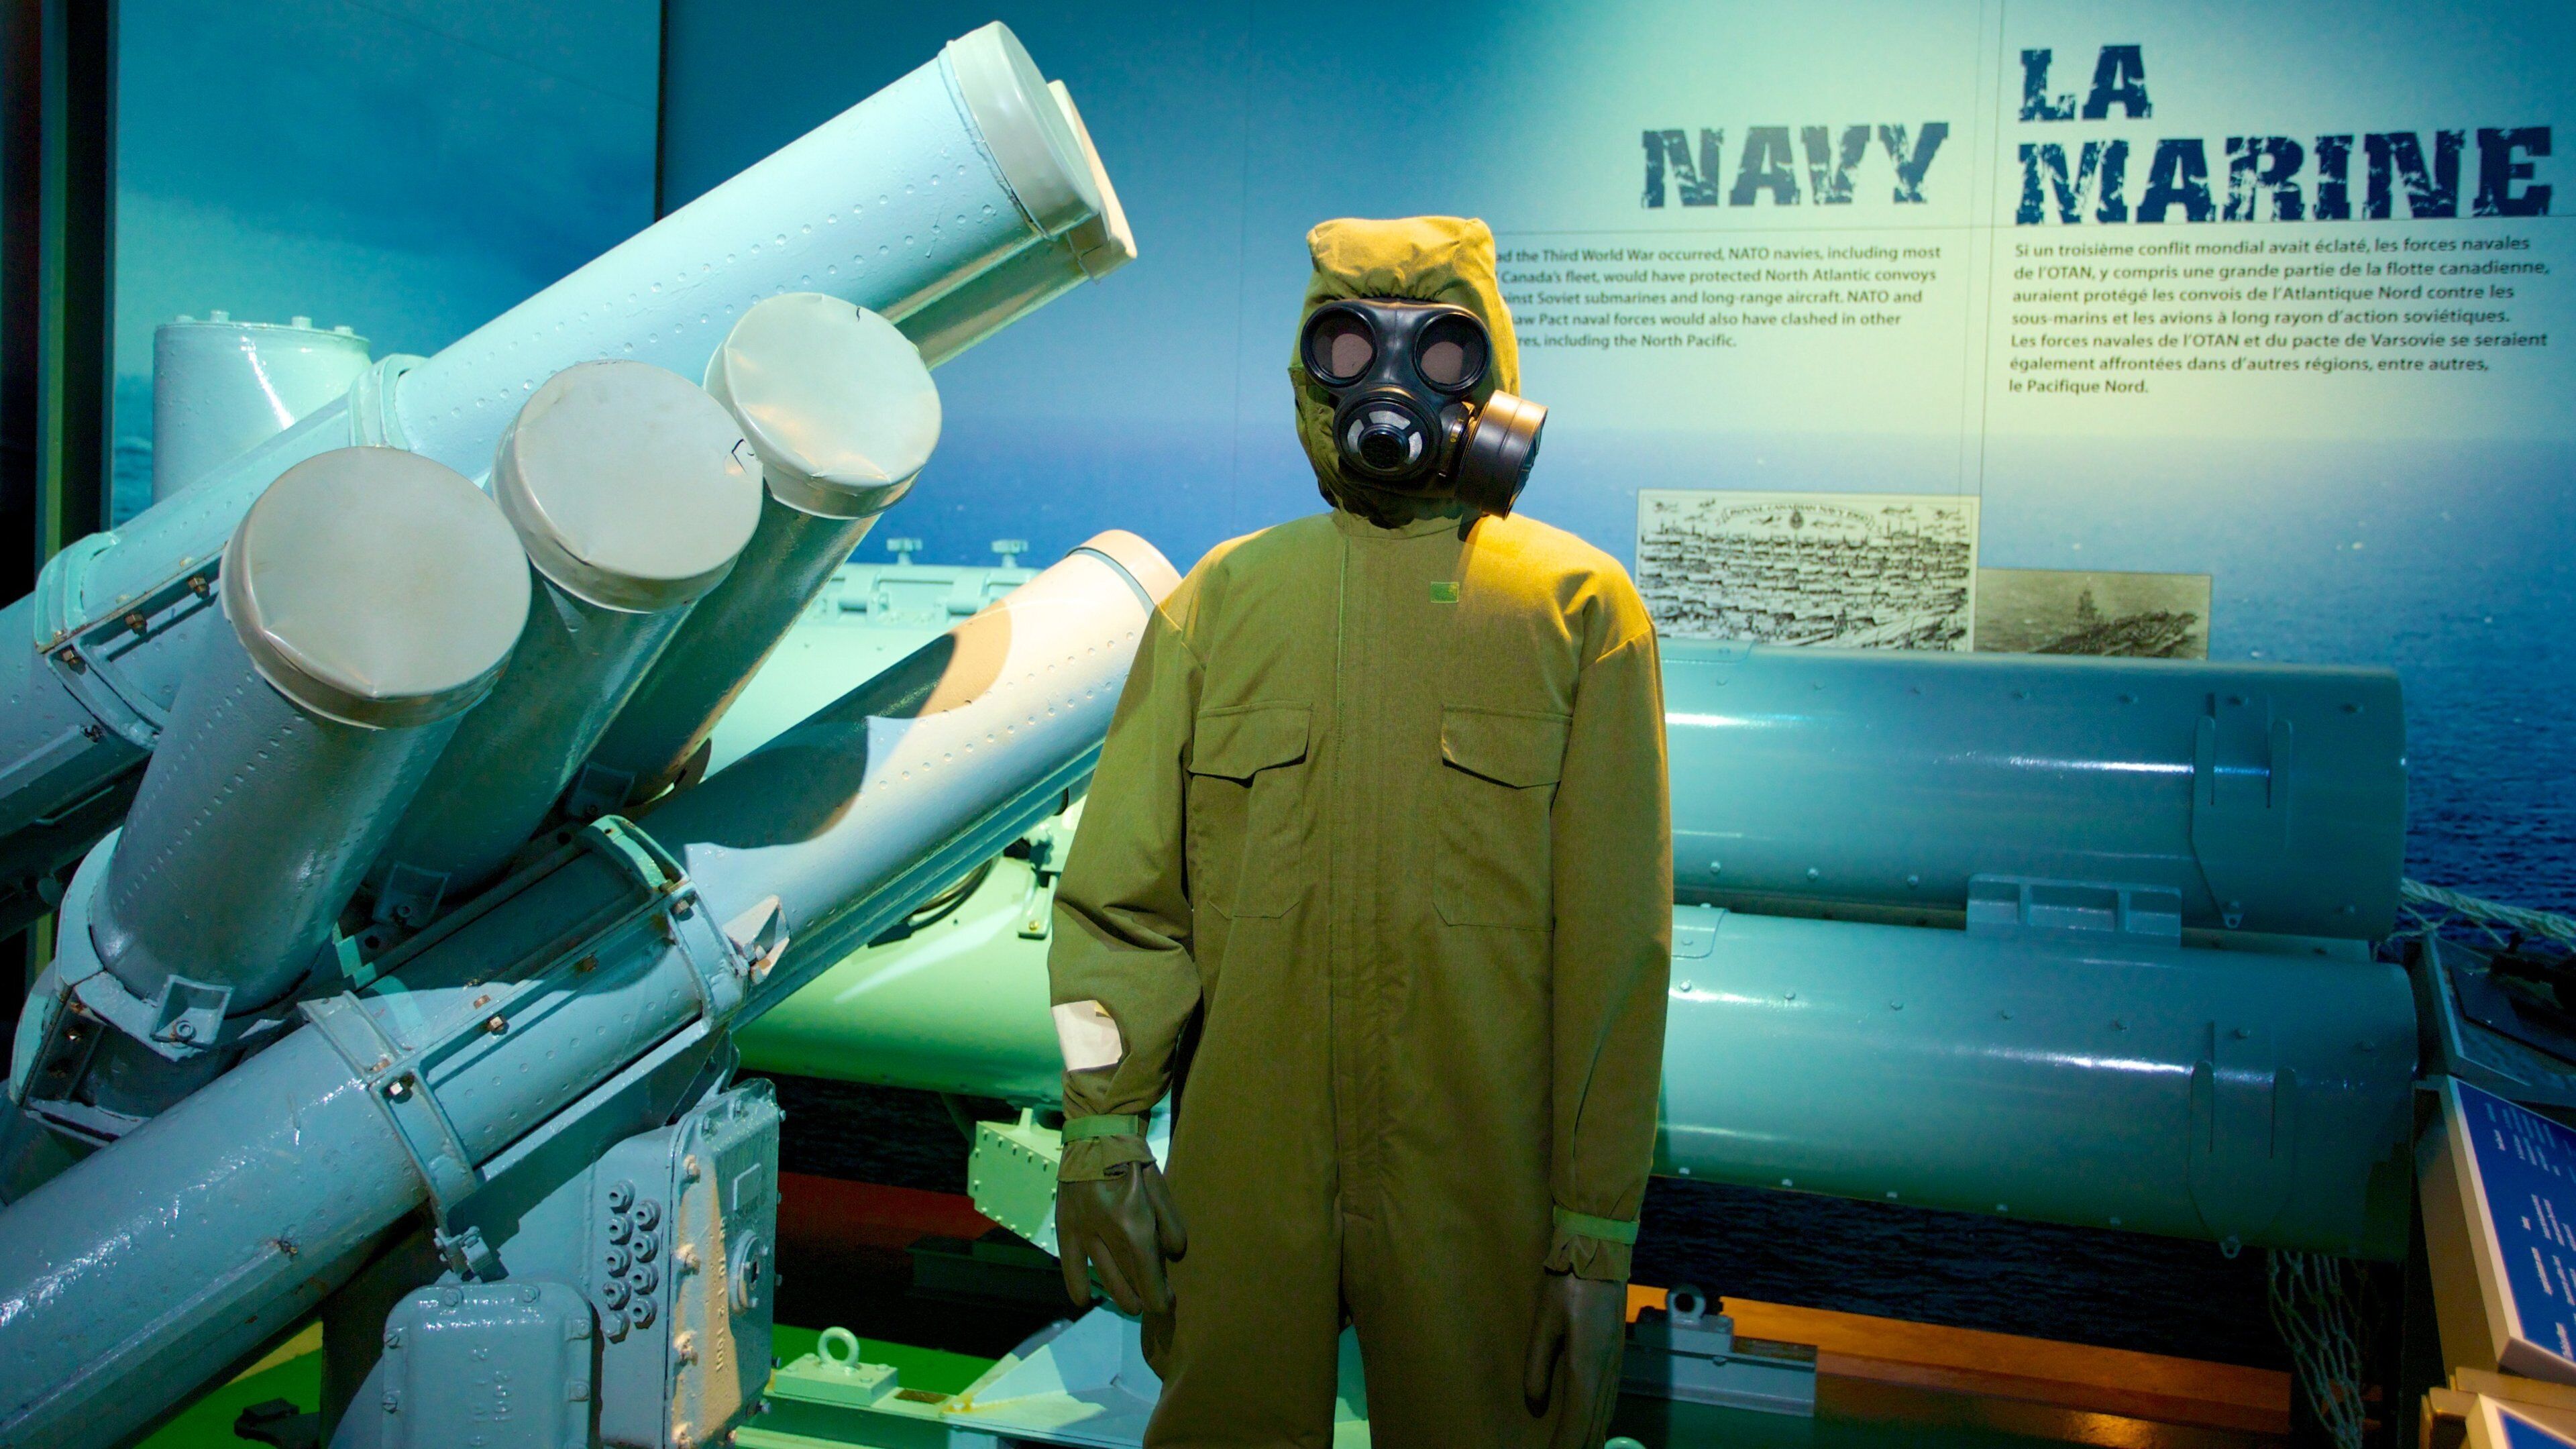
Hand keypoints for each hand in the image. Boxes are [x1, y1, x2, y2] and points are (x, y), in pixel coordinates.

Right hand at [1055, 1160, 1187, 1315]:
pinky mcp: (1065, 1224)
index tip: (1165, 1306)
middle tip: (1152, 1303)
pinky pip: (1070, 1262)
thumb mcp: (1160, 1187)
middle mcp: (1105, 1232)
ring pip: (1102, 1274)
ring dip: (1119, 1293)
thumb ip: (1171, 1223)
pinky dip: (1076, 1283)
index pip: (1147, 1273)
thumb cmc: (1133, 1159)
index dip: (1158, 1296)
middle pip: (1127, 1277)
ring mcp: (1082, 1229)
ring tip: (1131, 1304)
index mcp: (1133, 1222)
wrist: (1096, 1133)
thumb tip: (1173, 1254)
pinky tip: (1083, 1300)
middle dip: (1142, 1296)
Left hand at [1522, 1270, 1627, 1447]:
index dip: (1566, 1445)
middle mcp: (1608, 1369)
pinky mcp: (1616, 1355)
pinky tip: (1593, 1426)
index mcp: (1588, 1363)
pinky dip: (1600, 1420)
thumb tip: (1535, 1405)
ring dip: (1592, 1436)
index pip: (1579, 1419)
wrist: (1600, 1250)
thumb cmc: (1567, 1282)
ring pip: (1606, 1413)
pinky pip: (1609, 1399)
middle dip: (1580, 1446)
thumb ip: (1537, 1365)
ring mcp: (1616, 1363)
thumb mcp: (1544, 1321)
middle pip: (1596, 1423)